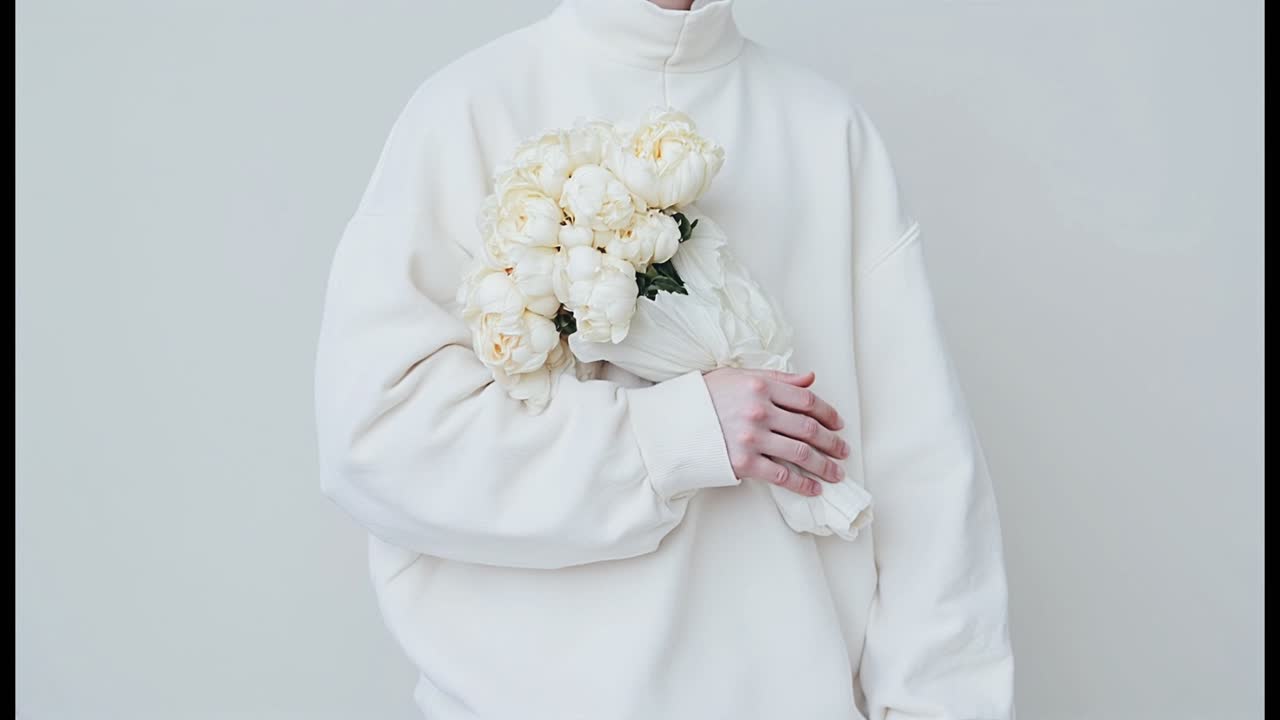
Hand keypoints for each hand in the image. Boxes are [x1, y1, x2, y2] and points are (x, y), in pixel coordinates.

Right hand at [702, 368, 849, 496]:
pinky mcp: (743, 462)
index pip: (806, 399)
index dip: (828, 413)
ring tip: (836, 473)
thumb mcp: (737, 376)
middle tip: (843, 451)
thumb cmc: (703, 398)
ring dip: (823, 465)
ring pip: (801, 453)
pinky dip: (802, 484)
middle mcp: (759, 410)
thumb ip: (777, 378)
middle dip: (832, 442)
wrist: (670, 425)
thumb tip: (810, 379)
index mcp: (760, 385)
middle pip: (809, 428)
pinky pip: (782, 475)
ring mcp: (752, 438)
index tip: (838, 424)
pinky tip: (813, 488)